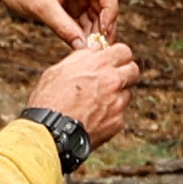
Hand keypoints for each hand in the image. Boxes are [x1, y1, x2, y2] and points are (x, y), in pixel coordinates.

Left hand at [0, 0, 122, 42]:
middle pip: (104, 1)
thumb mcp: (41, 7)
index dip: (110, 10)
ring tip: (91, 49)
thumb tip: (82, 46)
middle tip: (101, 46)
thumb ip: (63, 26)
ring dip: (94, 29)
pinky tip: (81, 43)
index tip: (104, 31)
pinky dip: (83, 28)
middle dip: (103, 24)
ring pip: (95, 11)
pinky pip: (83, 15)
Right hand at [24, 34, 140, 144]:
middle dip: (124, 73)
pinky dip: (109, 115)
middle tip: (111, 79)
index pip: (124, 51)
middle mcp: (113, 81)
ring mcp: (118, 102)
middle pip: (133, 70)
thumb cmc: (49, 100)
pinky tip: (93, 118)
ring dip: (116, 95)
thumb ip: (80, 58)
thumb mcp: (58, 70)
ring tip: (94, 103)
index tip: (112, 61)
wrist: (50, 132)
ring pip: (126, 94)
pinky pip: (119, 114)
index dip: (117, 55)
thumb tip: (92, 51)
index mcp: (99, 64)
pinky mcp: (117, 122)